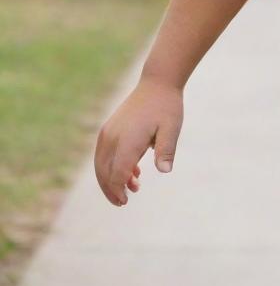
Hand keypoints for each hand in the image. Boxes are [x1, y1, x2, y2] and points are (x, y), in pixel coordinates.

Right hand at [94, 76, 183, 206]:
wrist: (157, 83)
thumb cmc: (167, 107)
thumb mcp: (172, 128)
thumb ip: (166, 150)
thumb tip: (165, 171)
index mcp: (127, 139)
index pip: (117, 173)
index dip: (118, 190)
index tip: (126, 201)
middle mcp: (112, 137)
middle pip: (104, 172)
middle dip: (111, 189)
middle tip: (124, 202)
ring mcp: (108, 132)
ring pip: (100, 164)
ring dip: (111, 179)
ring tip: (132, 187)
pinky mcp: (108, 128)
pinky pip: (104, 154)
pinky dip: (111, 166)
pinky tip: (132, 171)